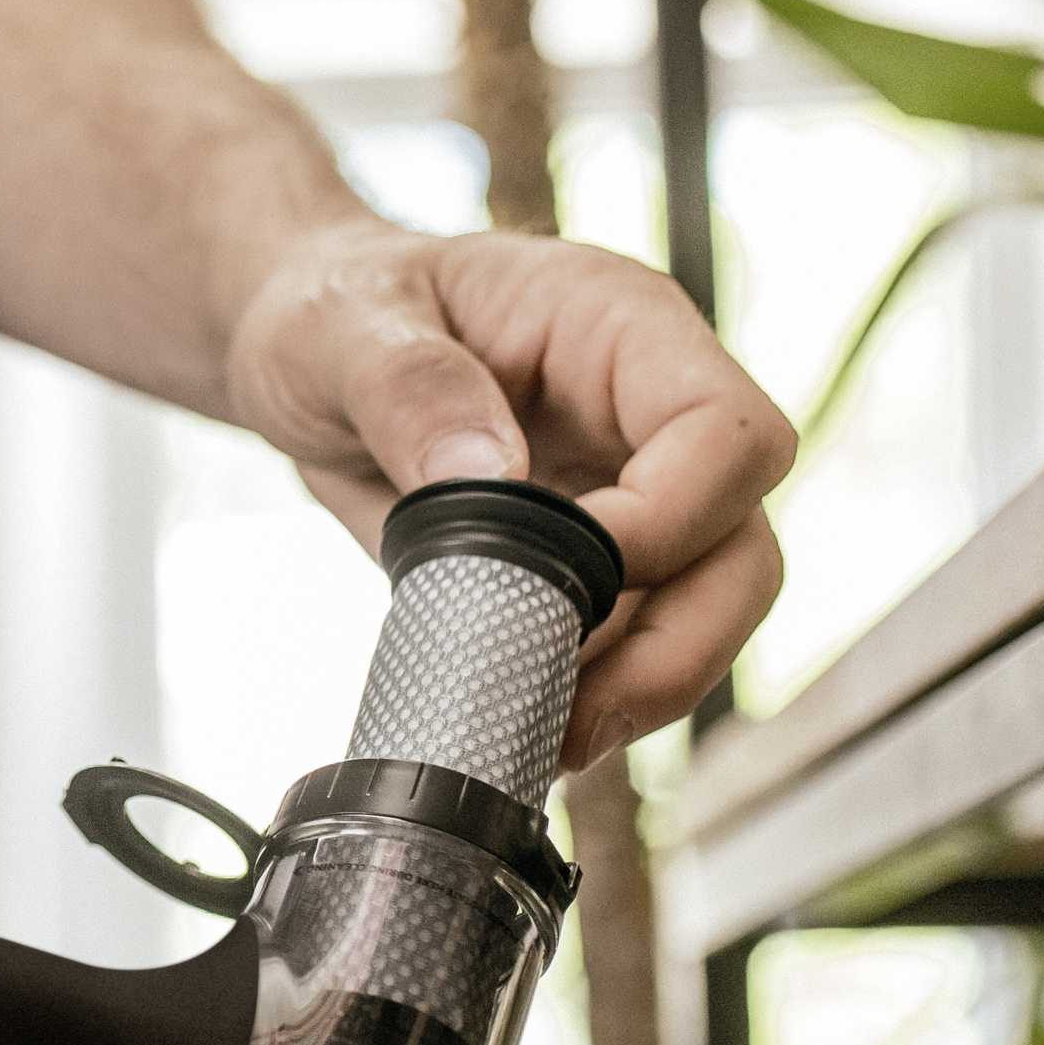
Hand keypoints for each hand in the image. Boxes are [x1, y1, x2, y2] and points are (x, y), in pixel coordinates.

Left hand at [220, 220, 793, 769]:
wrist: (300, 355)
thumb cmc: (331, 309)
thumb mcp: (336, 324)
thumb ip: (404, 385)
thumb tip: (483, 471)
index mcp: (617, 327)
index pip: (725, 431)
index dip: (672, 518)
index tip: (569, 570)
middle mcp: (644, 416)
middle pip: (743, 545)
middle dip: (679, 645)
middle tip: (576, 715)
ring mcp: (627, 495)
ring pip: (705, 611)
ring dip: (640, 688)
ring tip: (543, 735)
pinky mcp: (585, 564)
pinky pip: (629, 643)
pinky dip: (590, 694)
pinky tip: (524, 722)